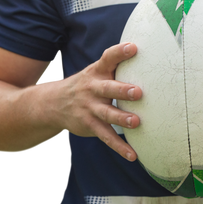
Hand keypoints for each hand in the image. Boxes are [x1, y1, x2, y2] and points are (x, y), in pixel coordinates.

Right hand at [58, 42, 142, 160]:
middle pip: (107, 88)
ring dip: (121, 119)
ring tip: (136, 122)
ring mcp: (90, 108)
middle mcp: (92, 89)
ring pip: (107, 114)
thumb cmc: (89, 85)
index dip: (120, 53)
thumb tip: (149, 55)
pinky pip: (106, 137)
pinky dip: (119, 147)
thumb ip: (117, 66)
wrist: (53, 104)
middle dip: (122, 90)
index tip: (133, 47)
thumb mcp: (97, 72)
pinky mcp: (90, 125)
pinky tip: (133, 155)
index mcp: (97, 72)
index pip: (108, 58)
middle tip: (138, 92)